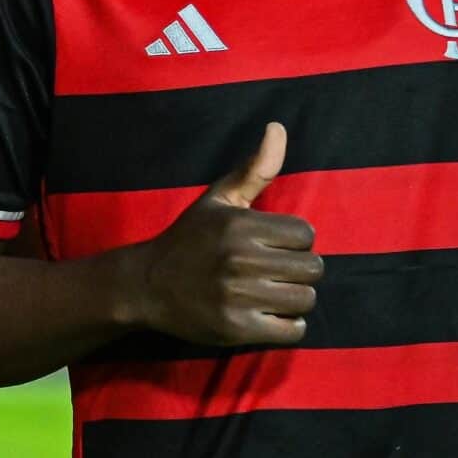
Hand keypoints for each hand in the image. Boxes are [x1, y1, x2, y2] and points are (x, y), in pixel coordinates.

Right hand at [129, 122, 323, 347]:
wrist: (145, 286)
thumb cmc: (189, 239)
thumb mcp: (218, 200)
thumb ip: (254, 169)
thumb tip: (278, 127)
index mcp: (240, 226)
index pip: (306, 234)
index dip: (295, 241)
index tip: (275, 246)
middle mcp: (240, 259)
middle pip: (312, 268)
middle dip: (299, 270)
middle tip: (277, 271)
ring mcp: (238, 296)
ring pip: (304, 299)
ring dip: (294, 298)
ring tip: (273, 292)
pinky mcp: (236, 328)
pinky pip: (292, 330)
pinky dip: (287, 325)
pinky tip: (269, 315)